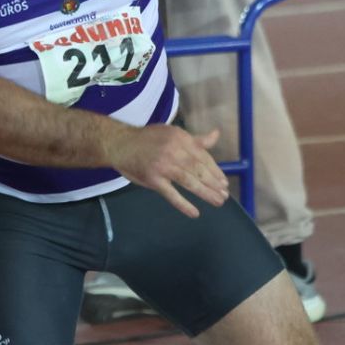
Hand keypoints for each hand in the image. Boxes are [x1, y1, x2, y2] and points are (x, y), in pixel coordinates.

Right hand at [104, 125, 228, 217]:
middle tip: (224, 195)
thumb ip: (195, 139)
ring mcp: (163, 166)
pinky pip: (171, 194)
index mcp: (180, 138)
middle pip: (198, 170)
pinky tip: (194, 212)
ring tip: (217, 202)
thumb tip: (216, 135)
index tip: (224, 182)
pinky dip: (183, 204)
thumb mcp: (172, 133)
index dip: (215, 170)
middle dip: (214, 183)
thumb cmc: (148, 139)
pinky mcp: (153, 179)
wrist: (120, 143)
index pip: (203, 156)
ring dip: (205, 193)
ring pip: (189, 182)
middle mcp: (174, 151)